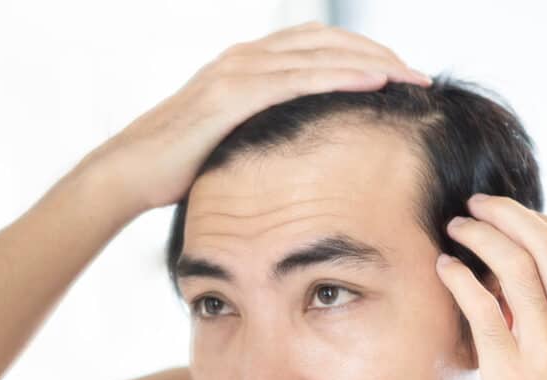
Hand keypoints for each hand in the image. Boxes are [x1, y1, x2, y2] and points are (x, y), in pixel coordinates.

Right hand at [89, 21, 431, 210]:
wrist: (128, 171)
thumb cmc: (178, 164)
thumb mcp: (229, 139)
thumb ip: (261, 131)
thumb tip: (295, 152)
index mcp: (247, 64)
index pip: (317, 47)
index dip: (361, 54)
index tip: (398, 74)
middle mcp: (246, 57)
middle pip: (327, 41)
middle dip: (378, 54)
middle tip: (418, 74)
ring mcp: (238, 71)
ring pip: (320, 54)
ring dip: (371, 62)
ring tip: (410, 77)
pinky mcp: (232, 95)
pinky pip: (299, 79)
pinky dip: (341, 76)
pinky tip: (375, 83)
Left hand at [435, 195, 546, 379]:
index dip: (543, 224)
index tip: (517, 216)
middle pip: (545, 245)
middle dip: (507, 214)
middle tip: (477, 205)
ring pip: (513, 266)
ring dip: (480, 237)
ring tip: (456, 228)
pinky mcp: (512, 376)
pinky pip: (481, 309)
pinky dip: (460, 278)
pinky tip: (444, 267)